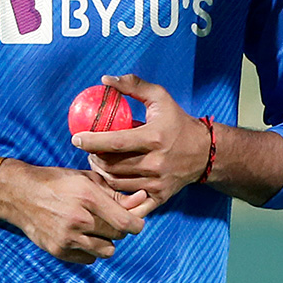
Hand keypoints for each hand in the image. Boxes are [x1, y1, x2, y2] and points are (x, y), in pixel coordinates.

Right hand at [0, 161, 154, 264]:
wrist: (19, 194)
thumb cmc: (57, 182)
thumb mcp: (87, 179)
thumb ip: (115, 193)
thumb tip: (143, 199)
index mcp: (88, 197)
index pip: (126, 222)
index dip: (137, 224)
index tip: (136, 221)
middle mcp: (79, 219)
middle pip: (118, 236)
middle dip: (120, 229)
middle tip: (112, 221)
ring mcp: (67, 238)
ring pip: (106, 251)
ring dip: (106, 242)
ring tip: (97, 229)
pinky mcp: (58, 250)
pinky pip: (89, 259)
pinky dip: (90, 250)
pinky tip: (83, 236)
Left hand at [71, 73, 210, 206]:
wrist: (206, 152)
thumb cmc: (179, 122)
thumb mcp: (160, 98)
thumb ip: (134, 86)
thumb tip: (106, 80)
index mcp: (154, 137)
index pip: (115, 142)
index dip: (91, 141)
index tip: (76, 138)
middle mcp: (156, 162)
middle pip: (112, 165)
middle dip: (93, 157)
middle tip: (88, 150)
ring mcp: (157, 182)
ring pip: (117, 183)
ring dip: (102, 173)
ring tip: (98, 162)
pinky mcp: (160, 197)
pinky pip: (131, 203)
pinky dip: (117, 197)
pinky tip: (111, 185)